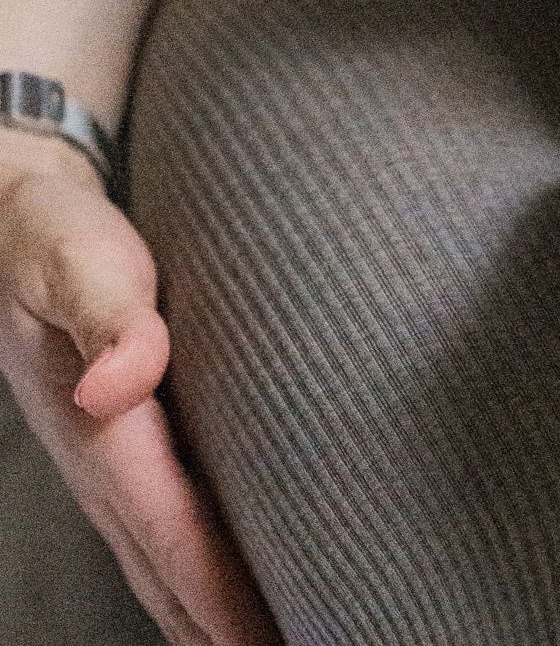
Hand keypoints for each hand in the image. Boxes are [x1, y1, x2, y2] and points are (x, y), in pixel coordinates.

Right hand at [0, 132, 281, 645]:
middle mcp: (104, 466)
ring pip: (165, 563)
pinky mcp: (124, 449)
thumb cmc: (64, 238)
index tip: (269, 642)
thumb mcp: (81, 262)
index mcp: (105, 431)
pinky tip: (227, 599)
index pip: (175, 532)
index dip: (223, 596)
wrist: (19, 221)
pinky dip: (197, 578)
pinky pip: (165, 531)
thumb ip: (113, 317)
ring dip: (211, 616)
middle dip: (226, 629)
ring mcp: (109, 466)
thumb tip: (115, 385)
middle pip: (173, 573)